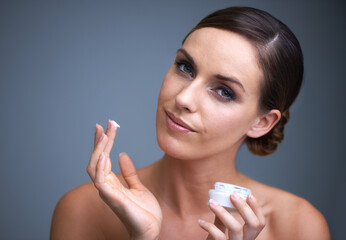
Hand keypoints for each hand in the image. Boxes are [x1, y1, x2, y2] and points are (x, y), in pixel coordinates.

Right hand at [87, 121, 161, 239]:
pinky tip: (104, 154)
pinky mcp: (114, 200)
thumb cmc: (143, 212)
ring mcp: (108, 193)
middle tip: (105, 124)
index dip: (102, 142)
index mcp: (112, 182)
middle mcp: (106, 186)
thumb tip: (122, 154)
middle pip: (96, 159)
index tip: (105, 126)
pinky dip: (101, 168)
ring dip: (99, 150)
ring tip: (105, 135)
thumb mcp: (138, 186)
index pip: (102, 158)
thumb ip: (129, 172)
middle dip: (99, 141)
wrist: (151, 230)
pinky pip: (101, 182)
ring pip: (94, 168)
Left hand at [198, 193, 264, 239]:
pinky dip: (209, 226)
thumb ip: (224, 220)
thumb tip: (221, 200)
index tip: (249, 195)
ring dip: (223, 212)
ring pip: (236, 228)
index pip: (260, 223)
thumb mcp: (224, 231)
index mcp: (248, 236)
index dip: (257, 209)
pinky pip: (220, 237)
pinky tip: (201, 222)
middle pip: (253, 224)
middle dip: (243, 207)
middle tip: (232, 195)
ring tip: (211, 203)